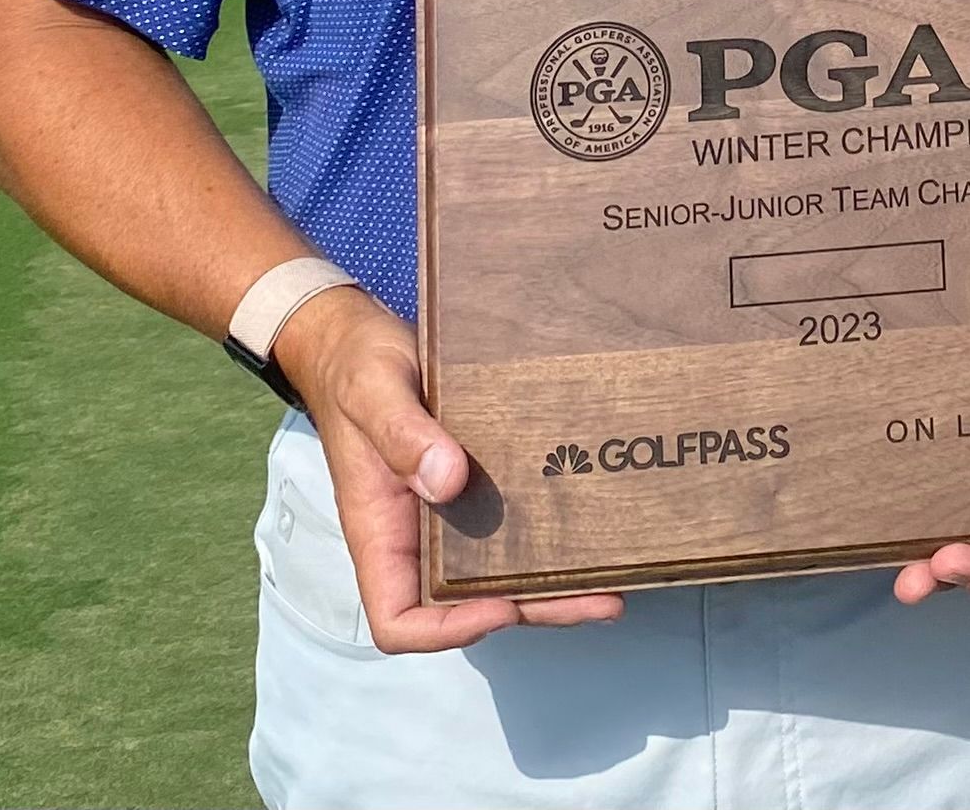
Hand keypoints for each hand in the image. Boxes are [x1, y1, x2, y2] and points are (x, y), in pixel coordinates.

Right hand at [277, 288, 626, 651]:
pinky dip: (549, 537)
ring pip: (498, 571)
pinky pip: (511, 525)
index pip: (398, 618)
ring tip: (615, 582)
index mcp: (380, 531)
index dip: (448, 630)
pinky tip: (594, 527)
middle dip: (532, 609)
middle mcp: (415, 536)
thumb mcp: (372, 391)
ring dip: (553, 584)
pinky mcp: (475, 484)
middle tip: (600, 600)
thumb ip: (402, 434)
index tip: (500, 604)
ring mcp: (447, 514)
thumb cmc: (355, 369)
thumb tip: (448, 481)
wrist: (358, 340)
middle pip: (467, 604)